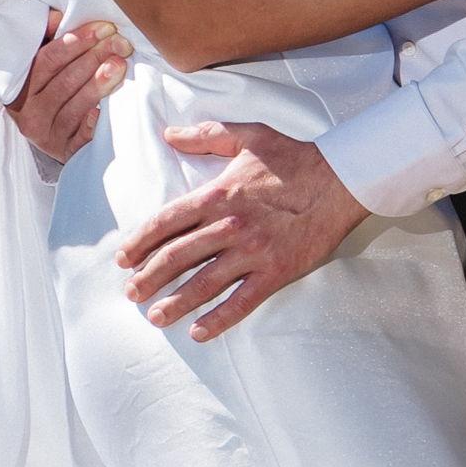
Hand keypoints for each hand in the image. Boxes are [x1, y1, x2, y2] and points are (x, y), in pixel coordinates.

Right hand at [5, 13, 130, 172]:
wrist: (51, 134)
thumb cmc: (50, 87)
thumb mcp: (43, 63)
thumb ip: (47, 38)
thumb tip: (58, 15)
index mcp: (19, 86)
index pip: (47, 59)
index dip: (76, 42)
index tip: (103, 28)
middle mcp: (28, 112)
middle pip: (64, 81)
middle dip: (94, 58)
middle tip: (119, 43)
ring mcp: (46, 135)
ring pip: (74, 106)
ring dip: (98, 84)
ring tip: (119, 65)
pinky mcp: (65, 152)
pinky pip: (80, 138)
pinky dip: (92, 123)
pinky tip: (103, 110)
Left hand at [118, 125, 365, 339]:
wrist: (341, 179)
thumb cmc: (294, 157)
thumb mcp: (247, 135)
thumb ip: (205, 135)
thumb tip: (170, 134)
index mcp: (218, 195)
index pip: (167, 222)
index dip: (140, 242)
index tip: (124, 258)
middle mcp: (229, 225)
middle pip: (177, 257)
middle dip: (149, 277)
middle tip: (131, 293)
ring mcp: (253, 252)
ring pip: (204, 283)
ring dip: (175, 302)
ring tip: (155, 317)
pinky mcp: (276, 271)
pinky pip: (242, 301)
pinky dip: (219, 319)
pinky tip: (199, 332)